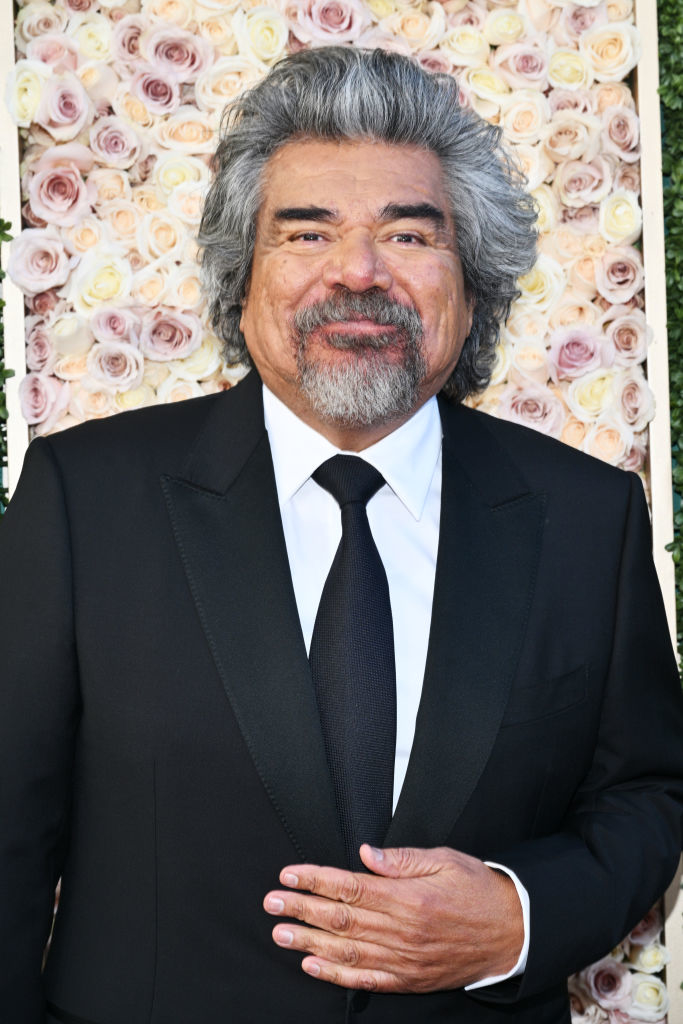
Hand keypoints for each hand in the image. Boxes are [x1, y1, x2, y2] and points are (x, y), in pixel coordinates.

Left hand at [263, 844, 523, 992]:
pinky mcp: (410, 978)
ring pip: (347, 951)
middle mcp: (403, 930)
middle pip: (341, 919)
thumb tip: (365, 854)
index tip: (289, 875)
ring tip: (281, 935)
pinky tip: (313, 966)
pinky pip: (367, 979)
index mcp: (409, 897)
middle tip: (271, 903)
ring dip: (309, 943)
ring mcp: (405, 958)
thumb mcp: (444, 860)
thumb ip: (402, 859)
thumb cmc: (477, 889)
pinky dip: (337, 975)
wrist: (513, 932)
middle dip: (302, 909)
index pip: (350, 887)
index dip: (315, 880)